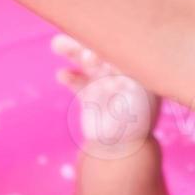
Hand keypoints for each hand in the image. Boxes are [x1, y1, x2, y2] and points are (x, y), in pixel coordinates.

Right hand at [54, 34, 160, 151]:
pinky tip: (62, 75)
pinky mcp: (90, 94)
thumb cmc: (135, 123)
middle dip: (87, 45)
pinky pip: (77, 81)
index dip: (107, 43)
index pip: (121, 47)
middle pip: (101, 49)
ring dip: (72, 51)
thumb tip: (107, 59)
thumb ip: (124, 74)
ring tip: (57, 44)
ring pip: (86, 61)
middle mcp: (122, 71)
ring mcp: (105, 81)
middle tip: (85, 55)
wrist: (123, 151)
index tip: (97, 48)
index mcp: (138, 69)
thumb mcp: (135, 95)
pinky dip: (69, 77)